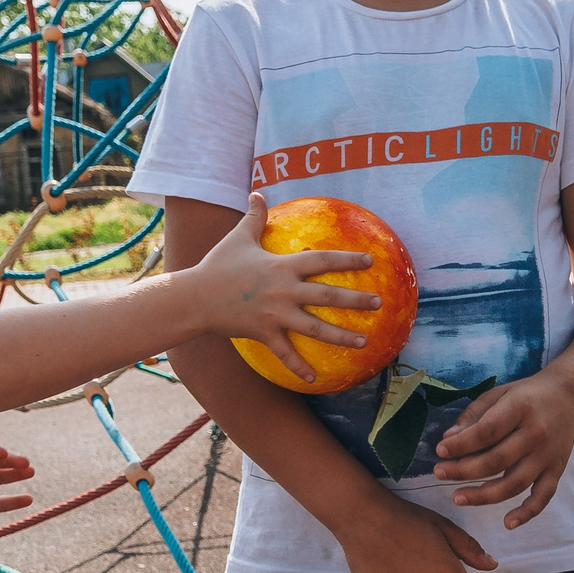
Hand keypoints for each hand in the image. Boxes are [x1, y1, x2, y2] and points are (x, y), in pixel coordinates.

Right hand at [190, 192, 379, 382]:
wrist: (194, 296)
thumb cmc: (217, 266)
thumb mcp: (238, 238)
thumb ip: (254, 217)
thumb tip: (258, 193)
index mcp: (282, 266)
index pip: (322, 260)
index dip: (347, 259)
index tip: (369, 261)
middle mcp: (284, 291)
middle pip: (327, 296)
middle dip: (355, 300)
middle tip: (378, 303)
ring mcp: (275, 314)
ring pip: (315, 328)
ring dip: (341, 337)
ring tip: (364, 342)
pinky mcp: (264, 333)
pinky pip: (285, 353)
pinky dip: (299, 367)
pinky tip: (315, 379)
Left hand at [432, 373, 573, 530]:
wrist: (568, 396)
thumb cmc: (526, 396)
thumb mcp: (498, 394)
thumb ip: (474, 415)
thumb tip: (448, 439)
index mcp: (520, 409)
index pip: (487, 431)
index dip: (462, 444)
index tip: (440, 451)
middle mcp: (536, 434)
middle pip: (497, 461)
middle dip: (464, 470)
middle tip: (439, 473)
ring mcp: (547, 456)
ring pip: (515, 483)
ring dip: (484, 495)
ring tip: (458, 498)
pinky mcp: (556, 470)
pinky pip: (543, 496)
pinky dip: (527, 512)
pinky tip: (508, 523)